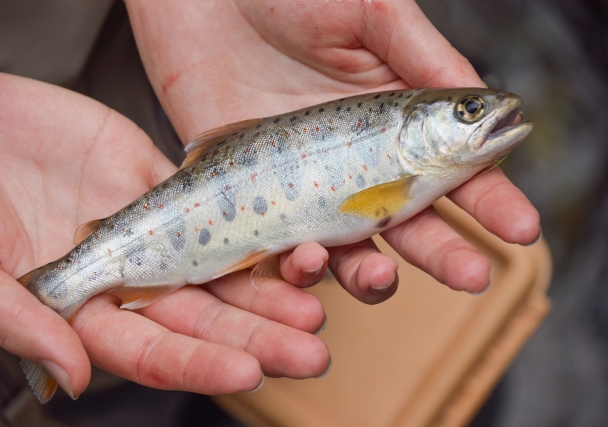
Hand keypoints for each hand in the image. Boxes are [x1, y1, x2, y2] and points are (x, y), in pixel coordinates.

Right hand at [0, 67, 328, 399]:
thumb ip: (19, 319)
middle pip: (203, 317)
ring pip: (220, 267)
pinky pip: (217, 205)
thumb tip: (73, 379)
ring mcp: (150, 231)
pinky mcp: (162, 185)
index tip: (249, 371)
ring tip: (316, 303)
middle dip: (257, 337)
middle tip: (310, 351)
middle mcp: (127, 278)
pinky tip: (294, 237)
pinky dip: (255, 221)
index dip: (199, 363)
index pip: (152, 350)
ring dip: (268, 288)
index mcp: (82, 311)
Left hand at [126, 0, 540, 299]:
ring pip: (346, 248)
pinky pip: (279, 247)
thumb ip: (422, 55)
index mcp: (392, 120)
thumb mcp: (368, 11)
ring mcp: (304, 185)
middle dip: (442, 251)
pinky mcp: (254, 198)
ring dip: (369, 272)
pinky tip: (306, 259)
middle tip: (472, 274)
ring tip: (380, 273)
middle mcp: (353, 161)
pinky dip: (295, 265)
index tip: (518, 228)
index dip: (487, 199)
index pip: (449, 168)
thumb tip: (488, 103)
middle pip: (406, 221)